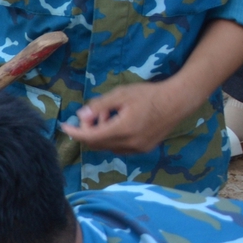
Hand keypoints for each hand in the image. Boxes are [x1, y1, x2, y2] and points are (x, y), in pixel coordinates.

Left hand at [60, 80, 191, 153]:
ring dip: (101, 133)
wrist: (178, 101)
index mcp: (123, 129)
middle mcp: (130, 143)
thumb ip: (99, 106)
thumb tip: (80, 115)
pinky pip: (119, 147)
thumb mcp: (121, 95)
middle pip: (97, 144)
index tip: (64, 126)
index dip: (75, 132)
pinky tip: (117, 122)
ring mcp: (138, 148)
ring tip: (107, 115)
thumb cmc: (149, 94)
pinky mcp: (144, 148)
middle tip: (91, 114)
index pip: (91, 137)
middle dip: (88, 130)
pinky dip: (112, 137)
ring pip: (108, 146)